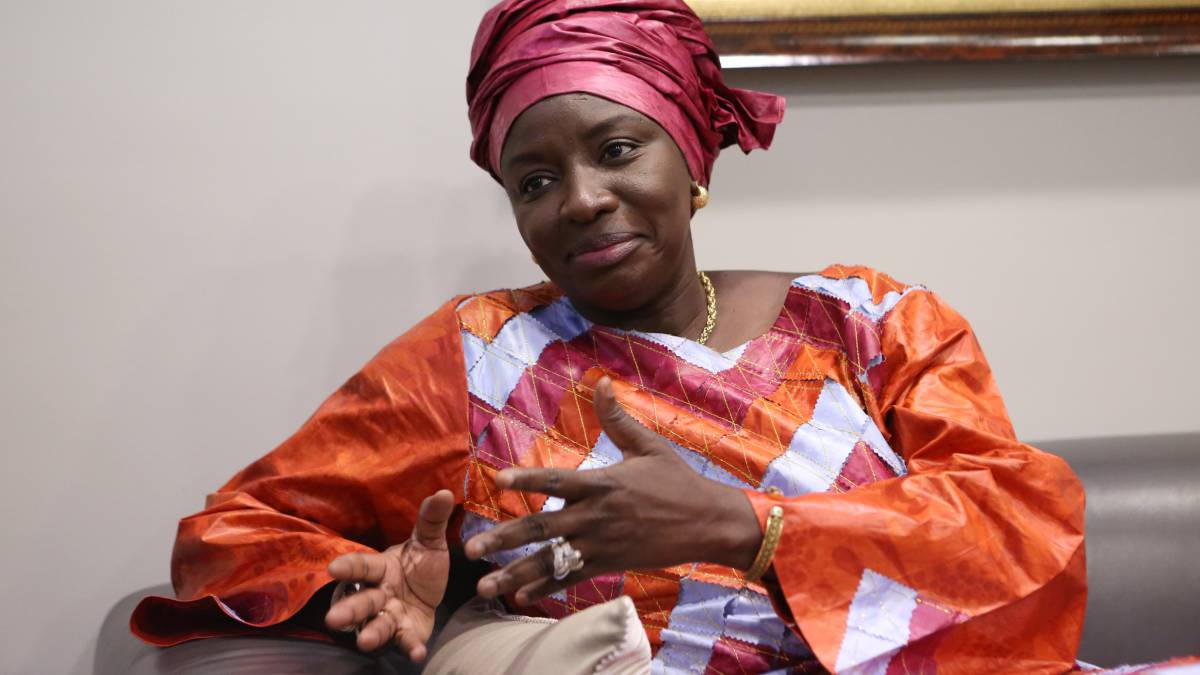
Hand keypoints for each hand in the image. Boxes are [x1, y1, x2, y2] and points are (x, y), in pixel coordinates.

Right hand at [324, 489, 453, 659]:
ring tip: (365, 642)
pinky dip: (410, 647)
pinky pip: (406, 640)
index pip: (362, 566)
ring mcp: (391, 615)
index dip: (348, 567)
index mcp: (381, 568)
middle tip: (333, 619)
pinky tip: (417, 654)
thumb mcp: (428, 540)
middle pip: (361, 601)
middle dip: (349, 609)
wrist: (430, 588)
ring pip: (376, 624)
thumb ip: (432, 519)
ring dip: (371, 633)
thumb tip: (443, 492)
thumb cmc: (419, 563)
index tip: (332, 569)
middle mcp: (380, 593)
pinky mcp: (406, 632)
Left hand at [463, 377, 761, 605]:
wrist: (707, 523)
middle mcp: (596, 516)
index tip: (498, 479)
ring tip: (485, 586)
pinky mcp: (609, 563)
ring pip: (551, 561)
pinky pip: (571, 578)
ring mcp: (601, 544)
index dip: (527, 479)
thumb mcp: (648, 446)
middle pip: (542, 527)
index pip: (556, 480)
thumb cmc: (677, 480)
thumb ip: (618, 418)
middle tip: (471, 547)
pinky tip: (519, 596)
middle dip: (504, 538)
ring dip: (516, 573)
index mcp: (602, 483)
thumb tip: (602, 381)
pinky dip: (545, 588)